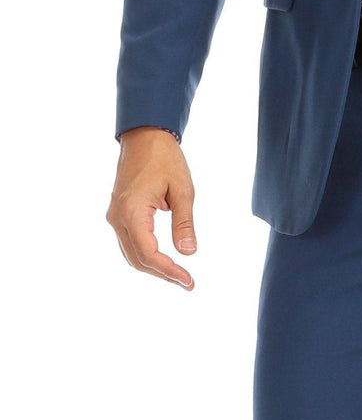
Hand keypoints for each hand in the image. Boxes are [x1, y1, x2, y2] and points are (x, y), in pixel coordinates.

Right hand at [107, 127, 197, 289]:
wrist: (143, 137)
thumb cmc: (164, 159)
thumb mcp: (182, 190)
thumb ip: (184, 223)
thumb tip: (188, 252)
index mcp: (132, 212)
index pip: (149, 254)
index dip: (169, 271)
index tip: (189, 280)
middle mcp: (118, 217)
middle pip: (137, 259)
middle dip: (162, 274)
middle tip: (188, 282)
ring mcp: (115, 216)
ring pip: (131, 254)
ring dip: (153, 267)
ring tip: (179, 275)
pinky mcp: (118, 213)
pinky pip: (129, 242)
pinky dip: (145, 255)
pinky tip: (164, 260)